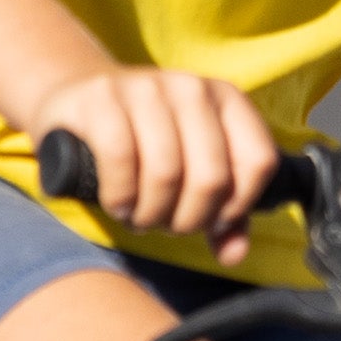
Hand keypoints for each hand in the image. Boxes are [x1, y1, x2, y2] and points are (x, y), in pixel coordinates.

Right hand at [25, 66, 280, 247]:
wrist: (82, 99)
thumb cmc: (146, 144)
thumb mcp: (191, 169)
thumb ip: (222, 212)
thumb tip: (233, 254)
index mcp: (227, 99)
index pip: (259, 162)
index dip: (237, 207)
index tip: (210, 221)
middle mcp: (191, 88)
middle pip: (211, 177)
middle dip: (187, 219)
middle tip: (165, 224)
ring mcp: (147, 87)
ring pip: (166, 173)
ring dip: (151, 213)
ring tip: (140, 216)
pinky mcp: (103, 97)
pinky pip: (121, 159)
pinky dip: (120, 196)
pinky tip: (118, 204)